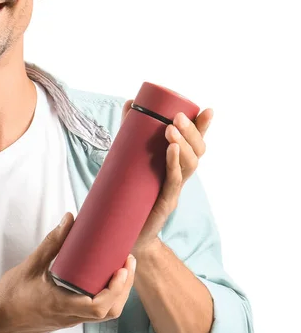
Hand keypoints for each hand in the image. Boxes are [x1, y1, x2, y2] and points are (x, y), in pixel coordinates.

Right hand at [0, 212, 135, 332]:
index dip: (116, 289)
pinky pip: (93, 312)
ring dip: (117, 293)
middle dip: (124, 288)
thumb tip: (69, 219)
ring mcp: (70, 320)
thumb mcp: (31, 266)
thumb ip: (51, 243)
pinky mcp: (67, 318)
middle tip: (128, 262)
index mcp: (63, 306)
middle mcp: (71, 317)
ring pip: (104, 314)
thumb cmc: (11, 294)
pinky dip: (105, 297)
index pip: (99, 306)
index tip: (122, 267)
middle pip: (110, 312)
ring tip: (120, 269)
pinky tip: (102, 279)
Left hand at [120, 99, 213, 258]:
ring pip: (189, 165)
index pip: (195, 143)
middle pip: (197, 152)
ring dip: (183, 145)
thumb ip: (131, 130)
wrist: (126, 230)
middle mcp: (179, 175)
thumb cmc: (131, 192)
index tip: (207, 110)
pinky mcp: (164, 201)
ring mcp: (174, 188)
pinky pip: (174, 181)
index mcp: (175, 164)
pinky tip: (170, 150)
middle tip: (176, 117)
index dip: (203, 128)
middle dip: (191, 132)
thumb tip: (131, 102)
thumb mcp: (130, 156)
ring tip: (170, 130)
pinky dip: (174, 164)